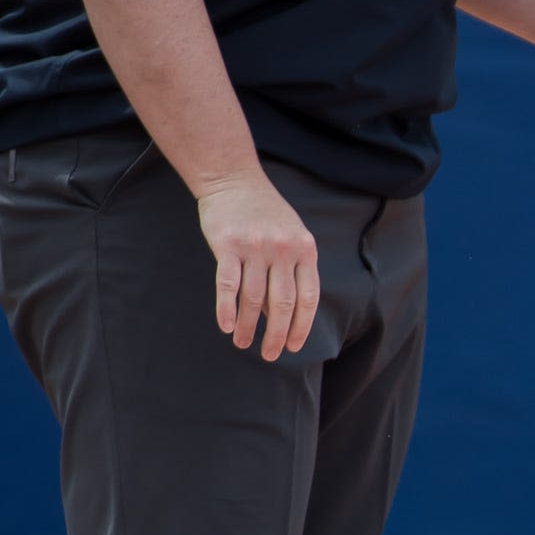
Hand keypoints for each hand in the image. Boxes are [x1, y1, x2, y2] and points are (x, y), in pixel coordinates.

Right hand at [195, 174, 317, 359]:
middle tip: (270, 355)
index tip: (293, 346)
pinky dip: (226, 308)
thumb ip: (295, 267)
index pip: (308, 298)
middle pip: (282, 303)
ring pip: (254, 298)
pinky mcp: (227, 245)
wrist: (234, 179)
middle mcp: (282, 250)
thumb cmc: (265, 212)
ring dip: (248, 326)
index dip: (301, 326)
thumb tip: (289, 310)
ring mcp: (255, 248)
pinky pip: (228, 284)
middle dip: (277, 334)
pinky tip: (226, 326)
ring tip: (243, 344)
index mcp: (304, 250)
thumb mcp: (292, 234)